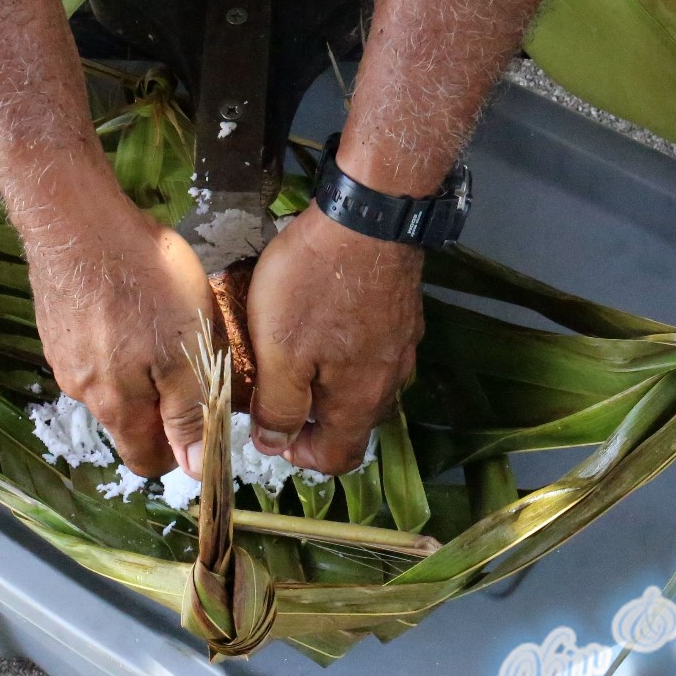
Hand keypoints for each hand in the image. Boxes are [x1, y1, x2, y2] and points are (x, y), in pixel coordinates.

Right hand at [24, 187, 216, 477]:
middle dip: (163, 403)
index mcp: (115, 405)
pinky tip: (132, 302)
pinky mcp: (56, 322)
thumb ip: (189, 412)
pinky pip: (93, 347)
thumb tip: (196, 470)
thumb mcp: (185, 350)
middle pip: (129, 420)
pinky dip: (117, 338)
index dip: (178, 453)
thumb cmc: (141, 280)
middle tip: (193, 360)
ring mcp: (63, 354)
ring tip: (165, 323)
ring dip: (140, 367)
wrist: (77, 218)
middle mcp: (81, 389)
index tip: (203, 421)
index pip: (145, 460)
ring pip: (111, 381)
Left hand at [244, 204, 423, 473]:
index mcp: (360, 400)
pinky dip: (346, 348)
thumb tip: (274, 444)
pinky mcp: (403, 312)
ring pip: (363, 383)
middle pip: (353, 422)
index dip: (302, 457)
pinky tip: (323, 317)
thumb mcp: (279, 351)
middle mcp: (390, 380)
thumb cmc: (314, 284)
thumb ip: (278, 405)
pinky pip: (373, 348)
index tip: (273, 430)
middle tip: (275, 387)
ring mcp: (402, 344)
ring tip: (294, 349)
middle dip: (313, 416)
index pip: (339, 459)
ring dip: (328, 380)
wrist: (367, 216)